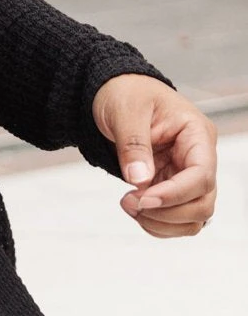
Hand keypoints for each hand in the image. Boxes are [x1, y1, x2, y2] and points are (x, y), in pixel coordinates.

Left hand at [91, 73, 217, 237]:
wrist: (113, 92)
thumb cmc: (126, 92)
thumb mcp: (125, 111)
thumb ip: (133, 145)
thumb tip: (140, 180)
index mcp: (196, 133)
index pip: (202, 176)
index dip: (175, 194)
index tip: (144, 199)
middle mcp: (198, 157)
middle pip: (203, 203)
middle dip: (167, 212)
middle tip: (129, 202)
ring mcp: (186, 174)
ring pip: (193, 217)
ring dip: (161, 222)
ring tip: (129, 205)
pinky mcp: (171, 186)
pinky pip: (175, 218)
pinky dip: (156, 223)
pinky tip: (134, 209)